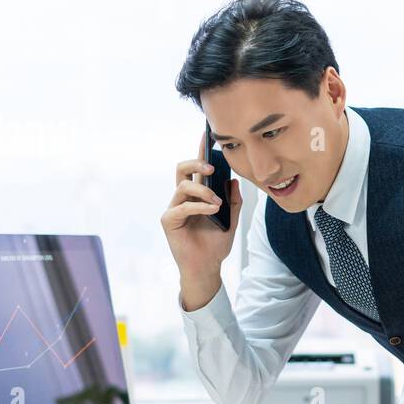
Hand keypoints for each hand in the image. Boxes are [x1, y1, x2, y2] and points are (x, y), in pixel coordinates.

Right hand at [161, 132, 244, 309]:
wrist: (208, 267)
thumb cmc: (216, 245)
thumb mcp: (231, 220)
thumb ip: (233, 201)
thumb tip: (234, 181)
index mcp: (196, 195)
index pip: (197, 169)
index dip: (201, 152)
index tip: (208, 136)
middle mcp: (183, 197)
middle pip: (182, 169)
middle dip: (196, 163)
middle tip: (211, 167)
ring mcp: (174, 208)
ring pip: (183, 185)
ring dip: (203, 191)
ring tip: (217, 203)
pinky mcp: (169, 220)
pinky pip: (182, 206)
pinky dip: (199, 206)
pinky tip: (212, 210)